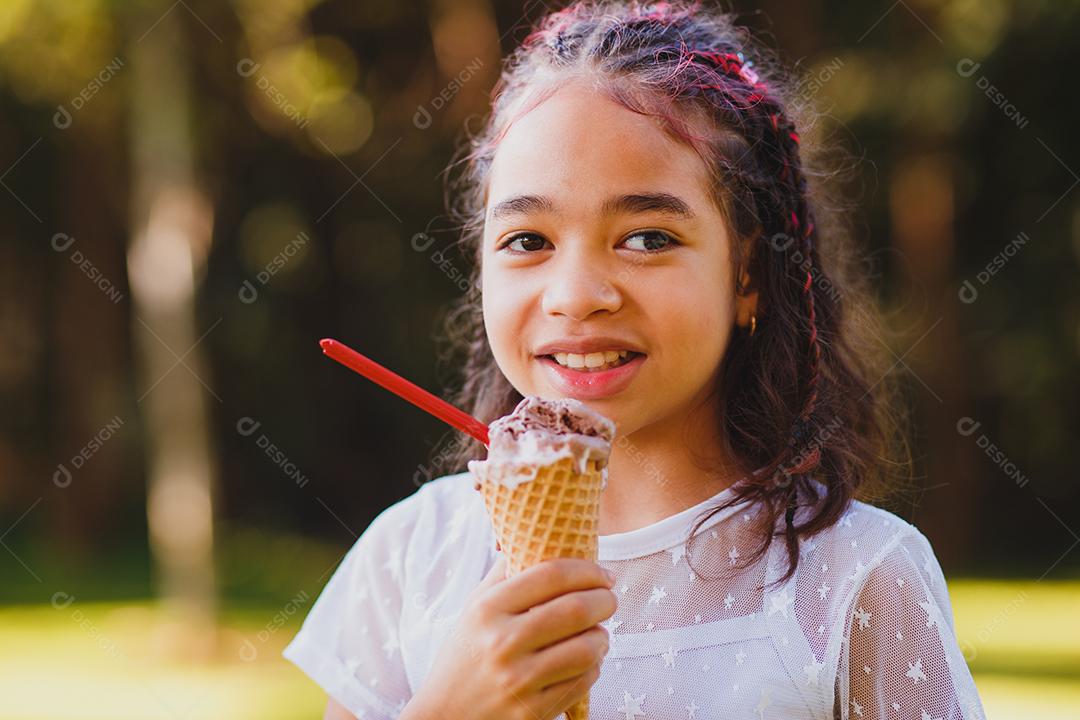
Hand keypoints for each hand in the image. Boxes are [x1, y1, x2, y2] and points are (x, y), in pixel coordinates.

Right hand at [413, 555, 616, 719]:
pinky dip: (593, 667)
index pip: (551, 575)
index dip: (587, 569)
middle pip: (575, 609)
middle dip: (604, 600)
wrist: (444, 717)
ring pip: (587, 648)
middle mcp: (502, 643)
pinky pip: (583, 682)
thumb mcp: (474, 610)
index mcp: (487, 610)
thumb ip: (504, 574)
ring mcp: (518, 681)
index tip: (602, 573)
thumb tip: (539, 536)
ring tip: (599, 633)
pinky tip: (586, 662)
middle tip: (609, 599)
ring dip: (603, 637)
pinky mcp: (533, 712)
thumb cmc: (464, 656)